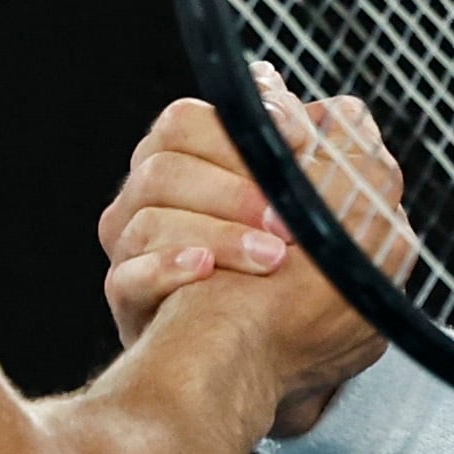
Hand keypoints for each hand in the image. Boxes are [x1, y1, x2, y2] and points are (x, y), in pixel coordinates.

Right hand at [96, 81, 399, 430]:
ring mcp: (132, 247)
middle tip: (289, 222)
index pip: (188, 122)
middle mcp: (150, 196)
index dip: (241, 129)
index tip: (299, 144)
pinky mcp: (128, 298)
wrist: (274, 356)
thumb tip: (299, 97)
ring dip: (218, 235)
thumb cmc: (298, 274)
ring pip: (147, 219)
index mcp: (188, 158)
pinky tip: (206, 271)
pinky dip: (170, 268)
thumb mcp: (326, 204)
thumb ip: (317, 144)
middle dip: (234, 190)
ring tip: (272, 259)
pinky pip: (127, 277)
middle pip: (162, 166)